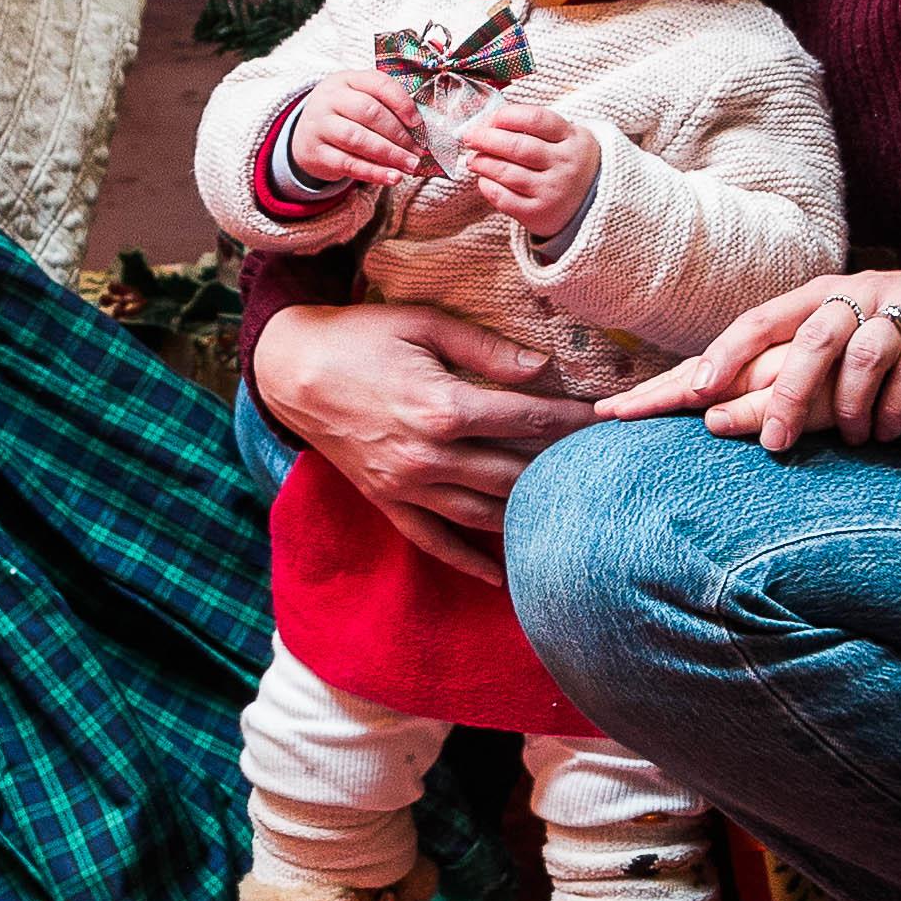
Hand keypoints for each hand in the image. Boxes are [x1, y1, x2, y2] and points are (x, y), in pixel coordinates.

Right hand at [246, 300, 589, 585]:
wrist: (290, 372)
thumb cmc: (359, 338)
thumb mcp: (422, 324)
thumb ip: (484, 349)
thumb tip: (541, 368)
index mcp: (443, 407)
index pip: (528, 419)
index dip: (574, 419)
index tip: (610, 419)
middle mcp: (429, 456)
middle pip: (516, 472)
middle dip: (563, 469)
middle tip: (603, 469)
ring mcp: (407, 485)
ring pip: (484, 512)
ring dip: (527, 513)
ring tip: (569, 512)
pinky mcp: (388, 501)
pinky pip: (433, 541)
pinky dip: (467, 562)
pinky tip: (501, 577)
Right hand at [282, 74, 424, 198]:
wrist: (305, 137)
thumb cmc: (344, 117)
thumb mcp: (359, 99)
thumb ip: (386, 107)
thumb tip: (420, 130)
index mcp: (346, 79)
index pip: (378, 83)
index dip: (402, 103)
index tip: (418, 123)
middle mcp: (330, 98)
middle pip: (369, 112)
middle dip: (399, 134)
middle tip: (418, 151)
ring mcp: (319, 124)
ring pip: (358, 138)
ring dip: (390, 154)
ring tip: (410, 165)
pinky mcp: (315, 152)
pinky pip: (348, 163)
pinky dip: (374, 172)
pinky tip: (392, 177)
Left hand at [462, 99, 596, 245]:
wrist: (595, 202)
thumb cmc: (568, 162)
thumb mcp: (567, 138)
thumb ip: (536, 127)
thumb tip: (487, 123)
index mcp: (573, 139)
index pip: (536, 119)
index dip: (507, 116)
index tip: (490, 119)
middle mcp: (565, 164)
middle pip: (518, 147)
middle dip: (486, 139)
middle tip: (470, 137)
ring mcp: (553, 191)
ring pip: (508, 173)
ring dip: (483, 163)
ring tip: (473, 159)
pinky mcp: (539, 213)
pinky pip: (504, 199)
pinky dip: (488, 186)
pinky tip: (484, 179)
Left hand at [613, 262, 900, 452]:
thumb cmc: (880, 333)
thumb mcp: (829, 342)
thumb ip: (776, 368)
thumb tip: (704, 410)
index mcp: (817, 297)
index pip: (761, 320)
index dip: (728, 353)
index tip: (696, 392)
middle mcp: (858, 293)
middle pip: (813, 339)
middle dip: (790, 394)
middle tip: (775, 444)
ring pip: (865, 353)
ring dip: (851, 405)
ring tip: (851, 439)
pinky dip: (896, 405)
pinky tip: (886, 432)